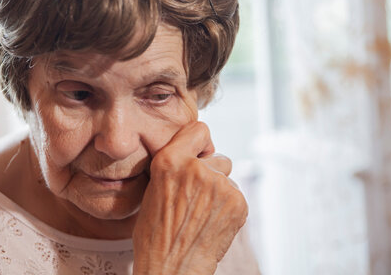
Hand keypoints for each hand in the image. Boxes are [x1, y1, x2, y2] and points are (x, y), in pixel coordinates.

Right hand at [132, 122, 247, 274]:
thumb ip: (174, 165)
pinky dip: (228, 206)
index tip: (198, 156)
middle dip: (211, 172)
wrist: (172, 268)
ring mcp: (219, 185)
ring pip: (227, 177)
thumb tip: (196, 153)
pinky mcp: (237, 202)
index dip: (200, 144)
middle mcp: (197, 168)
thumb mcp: (153, 188)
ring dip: (219, 190)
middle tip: (195, 196)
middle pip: (218, 157)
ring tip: (202, 213)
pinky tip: (211, 221)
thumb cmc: (156, 234)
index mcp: (169, 161)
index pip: (199, 129)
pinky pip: (236, 194)